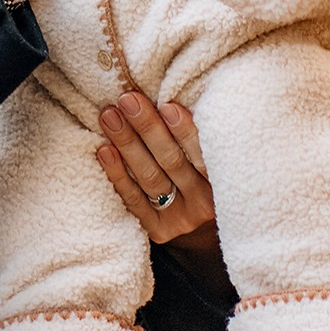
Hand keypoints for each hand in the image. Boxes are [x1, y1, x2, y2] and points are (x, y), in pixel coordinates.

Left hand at [96, 93, 229, 289]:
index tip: (168, 105)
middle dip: (148, 128)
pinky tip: (104, 150)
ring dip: (127, 144)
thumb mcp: (219, 162)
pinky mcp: (159, 232)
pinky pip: (134, 201)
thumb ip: (206, 138)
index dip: (186, 131)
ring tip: (109, 116)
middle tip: (128, 100)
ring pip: (150, 178)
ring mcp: (180, 220)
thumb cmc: (212, 179)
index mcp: (225, 181)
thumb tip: (173, 95)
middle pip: (172, 162)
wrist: (208, 235)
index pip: (204, 154)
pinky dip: (118, 174)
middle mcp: (204, 203)